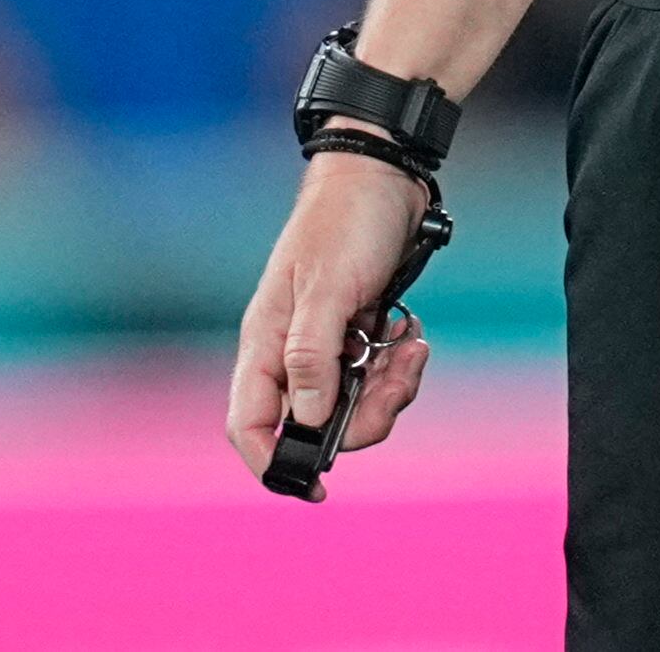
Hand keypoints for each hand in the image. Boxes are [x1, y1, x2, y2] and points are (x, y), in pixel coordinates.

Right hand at [225, 153, 438, 484]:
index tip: (315, 484)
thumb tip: (310, 420)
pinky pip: (375, 375)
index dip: (274, 460)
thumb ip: (313, 354)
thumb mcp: (329, 287)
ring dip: (388, 387)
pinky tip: (410, 334)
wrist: (384, 176)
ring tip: (410, 347)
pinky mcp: (357, 331)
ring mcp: (325, 342)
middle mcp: (291, 349)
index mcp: (267, 341)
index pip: (249, 422)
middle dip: (361, 416)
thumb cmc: (346, 222)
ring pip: (351, 402)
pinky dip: (398, 364)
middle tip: (395, 382)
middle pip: (314, 422)